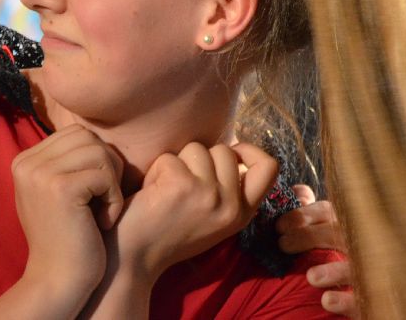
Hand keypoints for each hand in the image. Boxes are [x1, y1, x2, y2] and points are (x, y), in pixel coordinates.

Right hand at [9, 124, 123, 309]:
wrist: (58, 279)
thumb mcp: (57, 192)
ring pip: (100, 152)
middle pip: (88, 137)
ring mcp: (40, 174)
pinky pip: (105, 176)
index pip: (75, 133)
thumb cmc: (67, 238)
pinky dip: (114, 200)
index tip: (93, 193)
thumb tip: (94, 136)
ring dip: (113, 183)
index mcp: (24, 160)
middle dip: (107, 166)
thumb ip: (66, 162)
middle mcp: (27, 162)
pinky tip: (103, 222)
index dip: (96, 158)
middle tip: (104, 200)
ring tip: (103, 211)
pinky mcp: (60, 188)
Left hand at [115, 142, 277, 279]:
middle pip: (224, 151)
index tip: (231, 151)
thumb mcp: (212, 218)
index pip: (268, 168)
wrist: (136, 257)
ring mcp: (208, 194)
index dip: (250, 150)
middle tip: (181, 182)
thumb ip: (227, 191)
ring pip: (196, 149)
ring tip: (165, 189)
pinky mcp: (182, 185)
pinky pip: (169, 158)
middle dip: (199, 158)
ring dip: (176, 163)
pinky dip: (156, 170)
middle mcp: (230, 205)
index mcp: (242, 214)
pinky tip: (152, 193)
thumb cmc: (169, 233)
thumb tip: (230, 152)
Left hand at [276, 184, 357, 317]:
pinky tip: (327, 300)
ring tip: (311, 277)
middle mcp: (358, 241)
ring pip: (355, 266)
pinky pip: (361, 298)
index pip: (326, 211)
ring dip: (334, 270)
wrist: (355, 285)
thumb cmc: (328, 246)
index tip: (278, 227)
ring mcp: (366, 268)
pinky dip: (346, 300)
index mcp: (343, 222)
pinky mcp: (366, 295)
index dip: (301, 216)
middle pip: (336, 235)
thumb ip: (308, 212)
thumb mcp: (321, 226)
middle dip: (307, 238)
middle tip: (282, 245)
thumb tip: (298, 191)